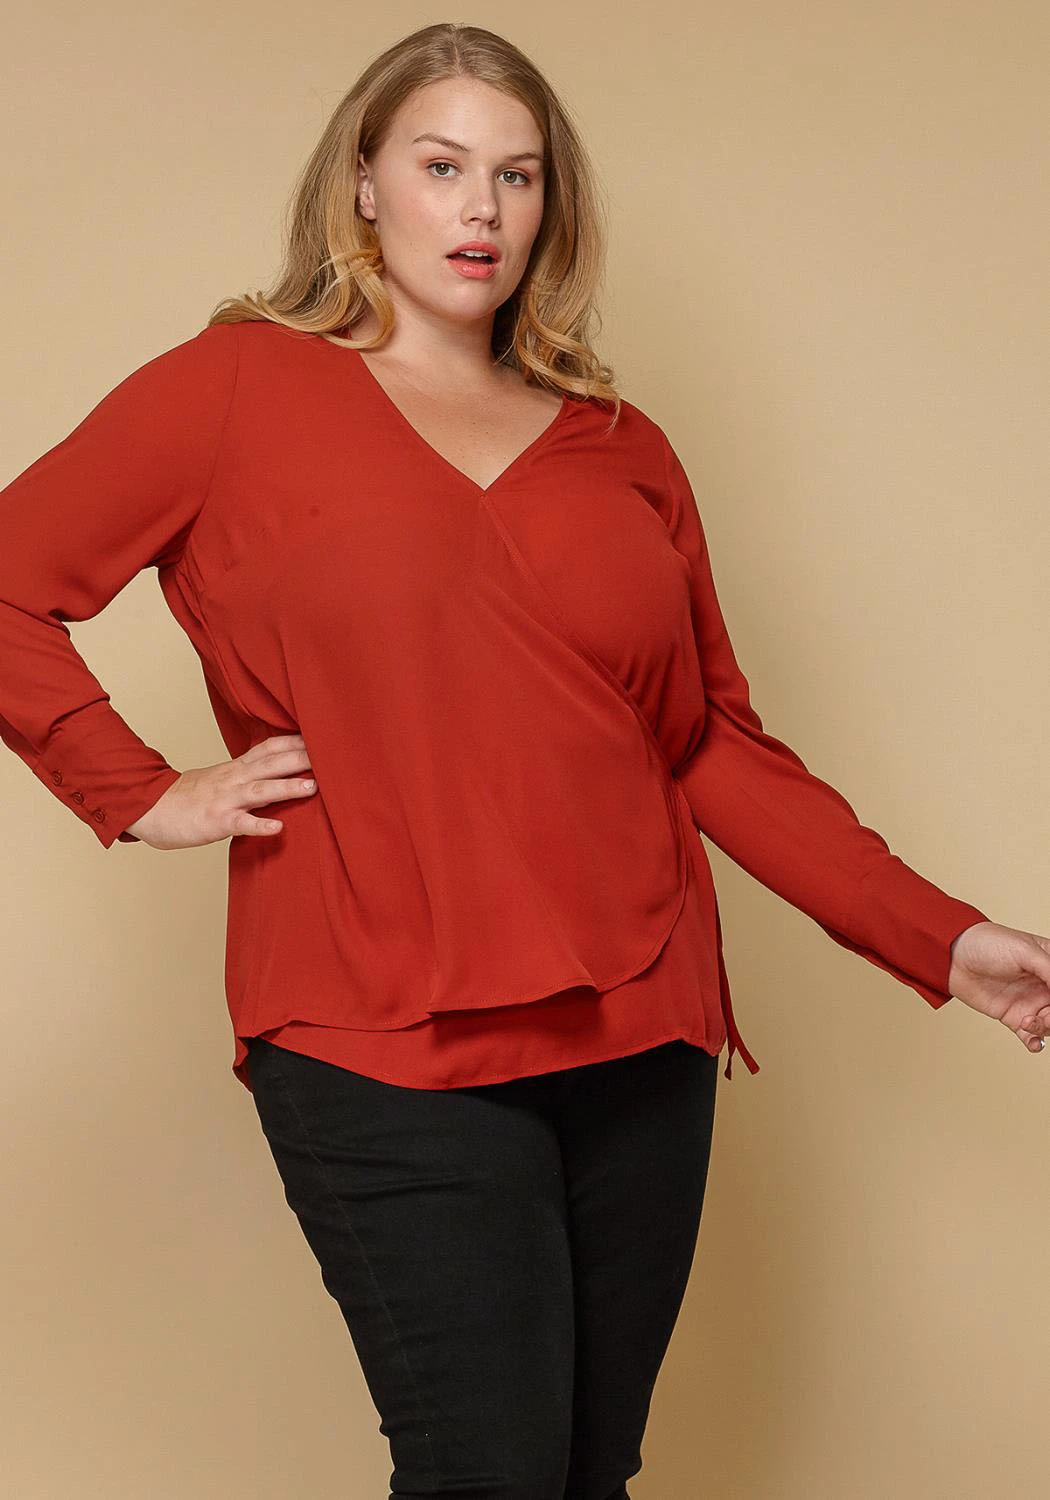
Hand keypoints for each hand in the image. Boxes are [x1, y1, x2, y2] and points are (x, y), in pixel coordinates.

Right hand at [124, 733, 316, 848]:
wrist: (149, 807)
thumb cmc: (188, 796)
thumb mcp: (221, 778)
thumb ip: (248, 775)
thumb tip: (277, 772)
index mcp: (236, 768)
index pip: (269, 748)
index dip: (295, 742)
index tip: (323, 735)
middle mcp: (234, 779)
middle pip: (272, 764)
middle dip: (302, 759)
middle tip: (333, 755)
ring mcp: (225, 800)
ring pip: (260, 791)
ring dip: (287, 787)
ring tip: (313, 787)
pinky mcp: (216, 822)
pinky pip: (240, 823)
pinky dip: (259, 825)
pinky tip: (278, 829)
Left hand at [947, 921, 1049, 1053]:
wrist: (954, 957)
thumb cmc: (988, 944)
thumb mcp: (1024, 951)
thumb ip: (1049, 968)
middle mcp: (1044, 986)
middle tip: (1046, 1016)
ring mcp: (1030, 1003)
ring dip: (1045, 1028)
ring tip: (1028, 1022)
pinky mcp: (1014, 1017)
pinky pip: (1031, 1036)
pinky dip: (1036, 1043)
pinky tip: (1033, 1042)